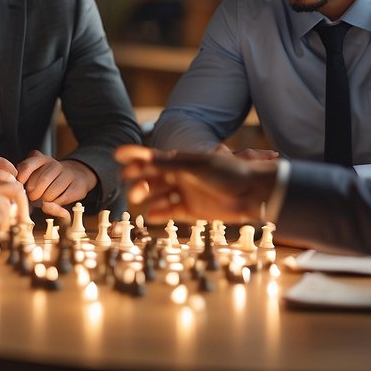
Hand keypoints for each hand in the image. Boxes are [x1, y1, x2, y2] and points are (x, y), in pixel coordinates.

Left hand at [16, 151, 96, 220]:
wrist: (75, 176)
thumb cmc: (49, 177)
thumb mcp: (35, 172)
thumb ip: (24, 175)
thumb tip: (18, 183)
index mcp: (42, 159)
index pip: (29, 165)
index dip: (22, 176)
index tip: (20, 184)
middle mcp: (56, 165)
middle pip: (42, 181)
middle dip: (34, 193)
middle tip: (33, 197)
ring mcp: (68, 175)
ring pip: (51, 193)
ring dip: (45, 200)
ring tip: (44, 198)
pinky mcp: (77, 187)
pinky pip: (61, 200)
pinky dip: (54, 204)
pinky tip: (54, 201)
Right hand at [116, 144, 278, 222]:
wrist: (254, 193)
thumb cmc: (228, 173)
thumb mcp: (197, 166)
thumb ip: (171, 165)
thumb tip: (145, 162)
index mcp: (180, 160)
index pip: (153, 156)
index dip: (134, 155)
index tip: (116, 155)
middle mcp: (180, 176)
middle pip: (152, 177)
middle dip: (139, 179)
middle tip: (130, 186)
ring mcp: (185, 193)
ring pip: (159, 195)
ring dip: (148, 196)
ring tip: (139, 200)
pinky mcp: (192, 211)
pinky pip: (170, 212)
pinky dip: (160, 214)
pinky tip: (151, 216)